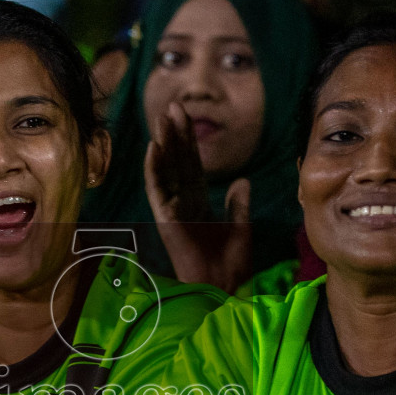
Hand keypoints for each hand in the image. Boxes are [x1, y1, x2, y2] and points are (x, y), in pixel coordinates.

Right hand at [145, 104, 251, 292]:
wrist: (224, 288)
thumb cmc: (231, 266)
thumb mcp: (241, 228)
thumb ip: (238, 204)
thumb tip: (242, 180)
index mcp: (199, 204)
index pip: (192, 165)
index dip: (189, 141)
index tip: (185, 116)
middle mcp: (182, 204)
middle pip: (177, 162)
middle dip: (175, 134)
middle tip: (172, 106)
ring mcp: (172, 211)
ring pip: (165, 171)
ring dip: (163, 145)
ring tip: (161, 119)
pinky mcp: (166, 220)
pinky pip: (158, 191)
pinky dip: (154, 170)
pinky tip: (153, 148)